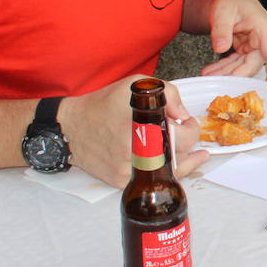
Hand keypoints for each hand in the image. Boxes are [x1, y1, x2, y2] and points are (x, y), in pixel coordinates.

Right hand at [60, 76, 209, 187]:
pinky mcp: (121, 181)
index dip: (192, 129)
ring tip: (195, 155)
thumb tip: (183, 113)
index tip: (187, 122)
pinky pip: (151, 181)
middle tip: (185, 133)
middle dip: (188, 144)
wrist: (71, 127)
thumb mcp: (134, 85)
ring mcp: (129, 170)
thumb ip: (167, 94)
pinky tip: (174, 165)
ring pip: (169, 173)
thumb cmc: (101, 105)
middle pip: (180, 156)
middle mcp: (138, 153)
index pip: (184, 137)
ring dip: (183, 161)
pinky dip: (165, 173)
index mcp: (145, 128)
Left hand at [198, 0, 266, 82]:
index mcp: (263, 29)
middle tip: (219, 81)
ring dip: (227, 73)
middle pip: (254, 64)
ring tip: (209, 76)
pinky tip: (212, 71)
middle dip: (236, 75)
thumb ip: (222, 29)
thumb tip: (220, 47)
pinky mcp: (245, 49)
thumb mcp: (223, 10)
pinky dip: (224, 68)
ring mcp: (254, 45)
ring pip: (243, 66)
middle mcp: (262, 39)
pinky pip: (236, 62)